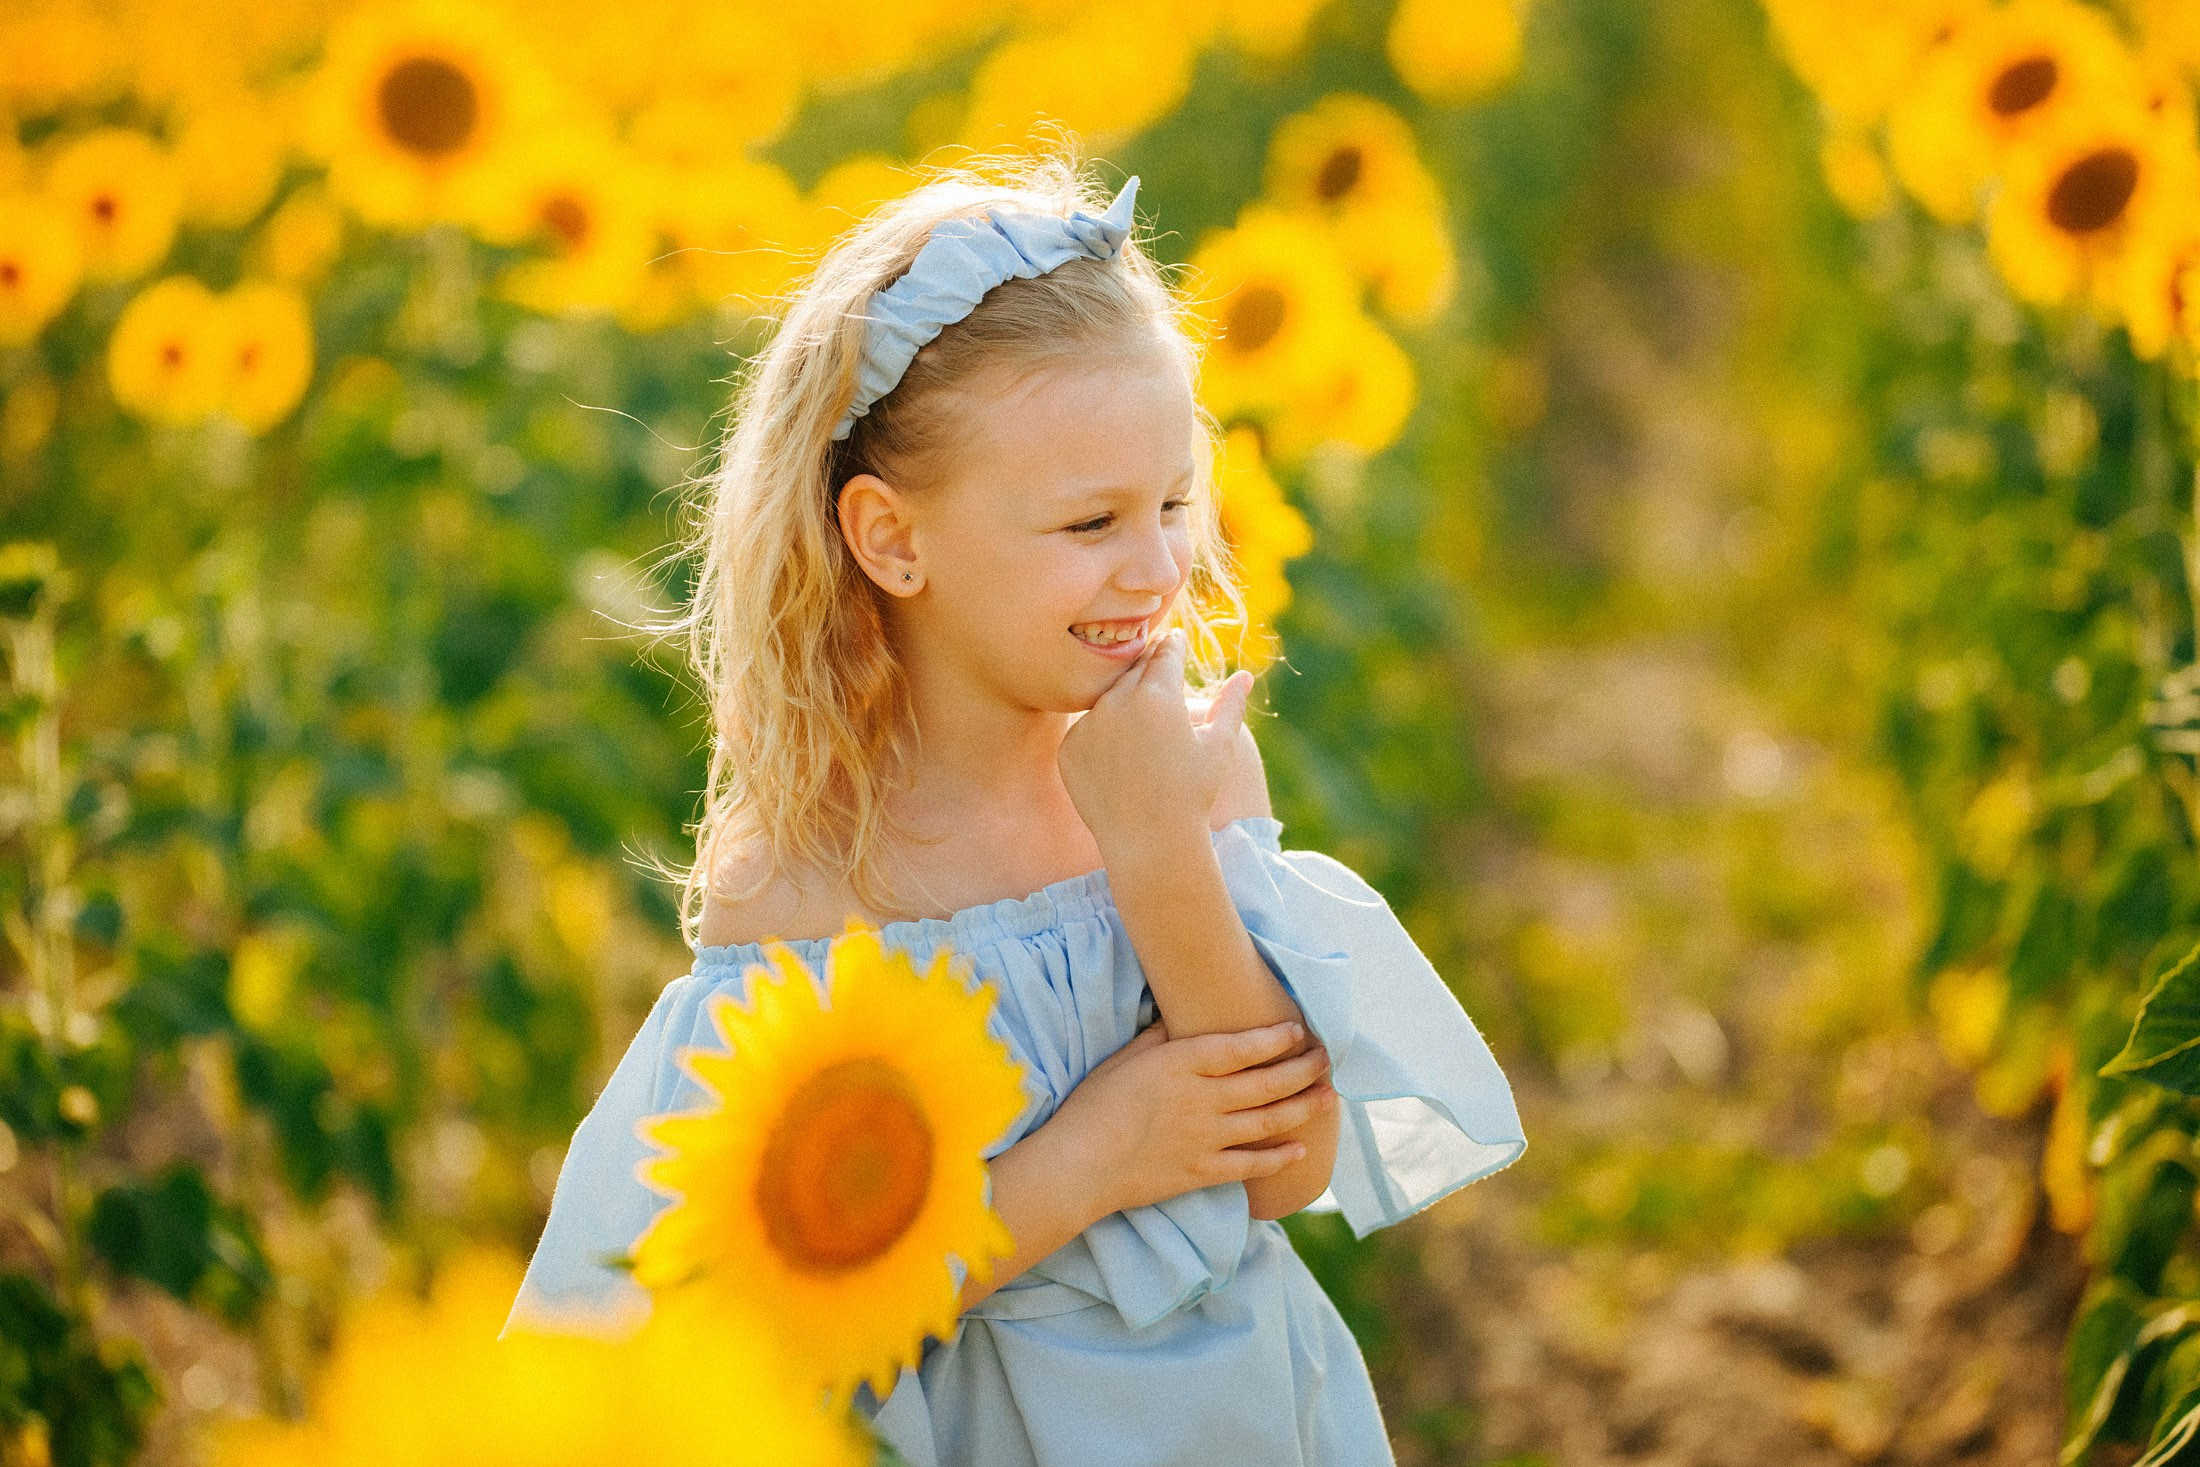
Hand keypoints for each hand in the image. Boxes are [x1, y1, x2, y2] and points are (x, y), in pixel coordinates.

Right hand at [1044, 1017, 1336, 1218]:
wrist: (1078, 1166)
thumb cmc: (1094, 1106)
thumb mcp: (1124, 1058)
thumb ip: (1160, 1037)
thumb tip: (1185, 1016)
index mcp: (1181, 1064)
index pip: (1242, 1047)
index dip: (1276, 1039)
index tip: (1299, 1032)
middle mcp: (1202, 1099)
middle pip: (1266, 1083)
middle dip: (1302, 1069)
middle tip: (1326, 1060)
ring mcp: (1205, 1138)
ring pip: (1268, 1121)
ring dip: (1303, 1108)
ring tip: (1327, 1097)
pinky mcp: (1202, 1172)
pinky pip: (1251, 1165)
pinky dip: (1279, 1158)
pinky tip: (1301, 1148)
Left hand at [1057, 627, 1254, 860]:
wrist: (1149, 843)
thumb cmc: (1192, 795)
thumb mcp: (1218, 747)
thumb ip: (1230, 706)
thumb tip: (1244, 675)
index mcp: (1158, 695)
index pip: (1165, 654)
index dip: (1173, 645)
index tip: (1177, 641)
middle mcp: (1117, 702)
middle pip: (1134, 670)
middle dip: (1148, 669)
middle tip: (1160, 680)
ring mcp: (1088, 725)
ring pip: (1107, 698)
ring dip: (1123, 700)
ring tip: (1142, 724)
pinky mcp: (1070, 748)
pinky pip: (1087, 728)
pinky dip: (1102, 734)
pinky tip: (1120, 756)